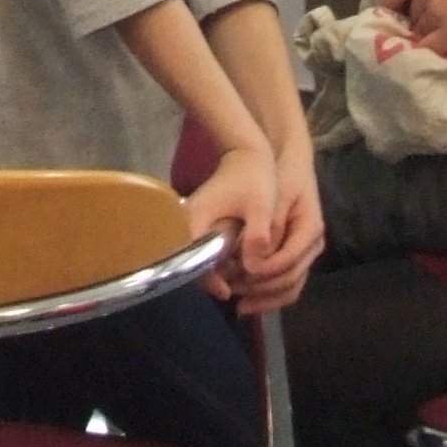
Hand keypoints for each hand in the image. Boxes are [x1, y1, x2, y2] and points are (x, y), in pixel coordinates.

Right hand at [182, 141, 279, 302]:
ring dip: (218, 273)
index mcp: (195, 219)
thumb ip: (257, 236)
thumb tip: (254, 269)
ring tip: (242, 282)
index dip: (210, 281)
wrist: (246, 154)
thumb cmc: (253, 177)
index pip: (192, 260)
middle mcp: (186, 224)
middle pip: (192, 264)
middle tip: (240, 290)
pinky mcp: (200, 225)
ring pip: (198, 259)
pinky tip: (240, 266)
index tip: (229, 293)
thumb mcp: (260, 205)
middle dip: (215, 280)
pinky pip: (204, 250)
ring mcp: (191, 225)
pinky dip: (220, 262)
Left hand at [232, 137, 324, 312]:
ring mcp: (307, 253)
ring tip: (237, 302)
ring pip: (290, 287)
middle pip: (291, 280)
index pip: (288, 262)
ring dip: (264, 298)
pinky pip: (286, 283)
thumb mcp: (272, 195)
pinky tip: (245, 299)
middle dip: (261, 291)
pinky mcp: (296, 256)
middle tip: (232, 295)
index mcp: (310, 228)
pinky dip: (267, 294)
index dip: (262, 274)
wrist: (289, 162)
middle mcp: (314, 245)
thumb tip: (253, 263)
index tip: (236, 280)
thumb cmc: (279, 174)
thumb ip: (266, 229)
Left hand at [390, 0, 446, 51]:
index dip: (397, 4)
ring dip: (428, 36)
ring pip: (420, 34)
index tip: (403, 9)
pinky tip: (439, 56)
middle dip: (420, 19)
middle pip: (411, 15)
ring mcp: (437, 15)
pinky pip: (433, 49)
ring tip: (441, 40)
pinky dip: (433, 53)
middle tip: (435, 22)